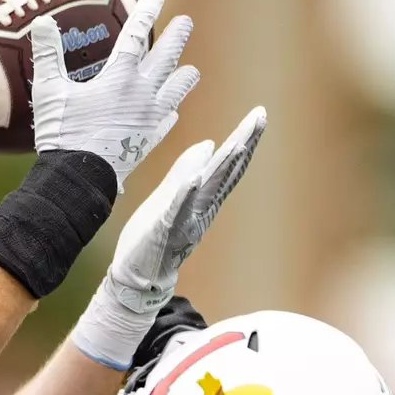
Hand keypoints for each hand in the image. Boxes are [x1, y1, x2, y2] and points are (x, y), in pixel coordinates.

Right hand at [29, 0, 200, 189]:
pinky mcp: (149, 141)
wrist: (79, 178)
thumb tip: (41, 22)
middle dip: (177, 36)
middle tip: (186, 22)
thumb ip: (48, 55)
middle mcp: (142, 94)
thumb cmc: (62, 134)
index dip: (147, 11)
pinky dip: (170, 112)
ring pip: (177, 90)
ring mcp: (149, 118)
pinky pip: (167, 121)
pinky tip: (171, 112)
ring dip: (184, 76)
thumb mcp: (49, 92)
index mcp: (119, 78)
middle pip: (167, 58)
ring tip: (190, 69)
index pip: (136, 35)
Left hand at [69, 107, 266, 368]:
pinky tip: (195, 179)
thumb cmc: (152, 239)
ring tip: (238, 141)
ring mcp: (185, 221)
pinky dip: (187, 196)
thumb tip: (209, 143)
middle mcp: (200, 210)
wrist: (135, 279)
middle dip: (243, 144)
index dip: (243, 140)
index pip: (226, 166)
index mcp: (201, 200)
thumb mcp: (169, 197)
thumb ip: (187, 171)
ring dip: (223, 166)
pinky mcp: (164, 232)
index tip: (258, 115)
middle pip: (226, 173)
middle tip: (259, 118)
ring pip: (208, 190)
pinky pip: (178, 212)